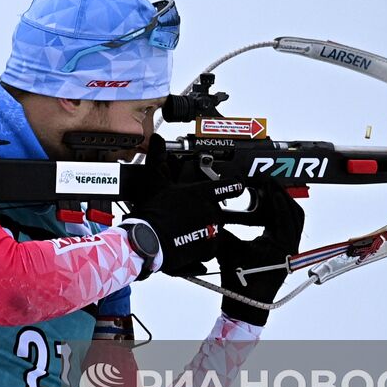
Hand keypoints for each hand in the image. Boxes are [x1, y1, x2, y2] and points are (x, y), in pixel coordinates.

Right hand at [124, 135, 236, 274]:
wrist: (149, 240)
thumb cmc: (153, 210)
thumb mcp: (155, 181)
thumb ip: (158, 158)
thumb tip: (156, 139)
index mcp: (202, 192)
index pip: (227, 186)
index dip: (233, 186)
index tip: (238, 186)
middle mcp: (211, 210)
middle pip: (216, 209)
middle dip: (204, 212)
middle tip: (186, 217)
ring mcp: (213, 229)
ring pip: (213, 228)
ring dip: (203, 229)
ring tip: (183, 231)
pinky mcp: (210, 247)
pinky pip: (210, 245)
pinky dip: (201, 246)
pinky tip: (186, 243)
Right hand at [217, 181, 304, 326]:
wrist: (248, 304)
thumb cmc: (240, 282)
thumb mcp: (228, 248)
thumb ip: (224, 227)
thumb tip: (214, 210)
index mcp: (282, 243)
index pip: (284, 210)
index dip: (274, 193)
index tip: (265, 180)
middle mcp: (291, 245)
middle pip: (295, 212)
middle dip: (282, 195)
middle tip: (268, 183)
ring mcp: (291, 249)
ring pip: (295, 220)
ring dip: (283, 205)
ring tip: (268, 193)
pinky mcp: (286, 253)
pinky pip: (289, 227)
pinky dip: (281, 216)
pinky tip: (268, 211)